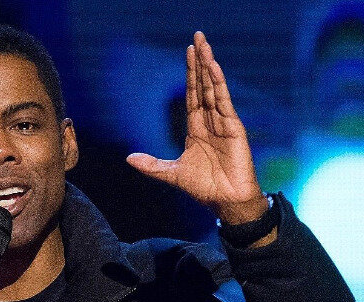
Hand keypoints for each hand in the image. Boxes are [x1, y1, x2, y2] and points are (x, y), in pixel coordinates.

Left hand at [126, 31, 268, 224]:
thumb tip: (129, 159)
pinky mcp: (234, 129)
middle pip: (204, 85)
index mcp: (197, 128)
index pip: (193, 94)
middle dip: (200, 61)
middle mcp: (211, 121)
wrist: (226, 203)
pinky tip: (214, 68)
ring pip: (214, 89)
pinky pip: (224, 102)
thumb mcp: (172, 174)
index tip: (189, 52)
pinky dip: (219, 85)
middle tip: (198, 37)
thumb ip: (153, 165)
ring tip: (205, 45)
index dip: (191, 73)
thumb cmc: (205, 189)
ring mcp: (224, 123)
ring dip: (209, 66)